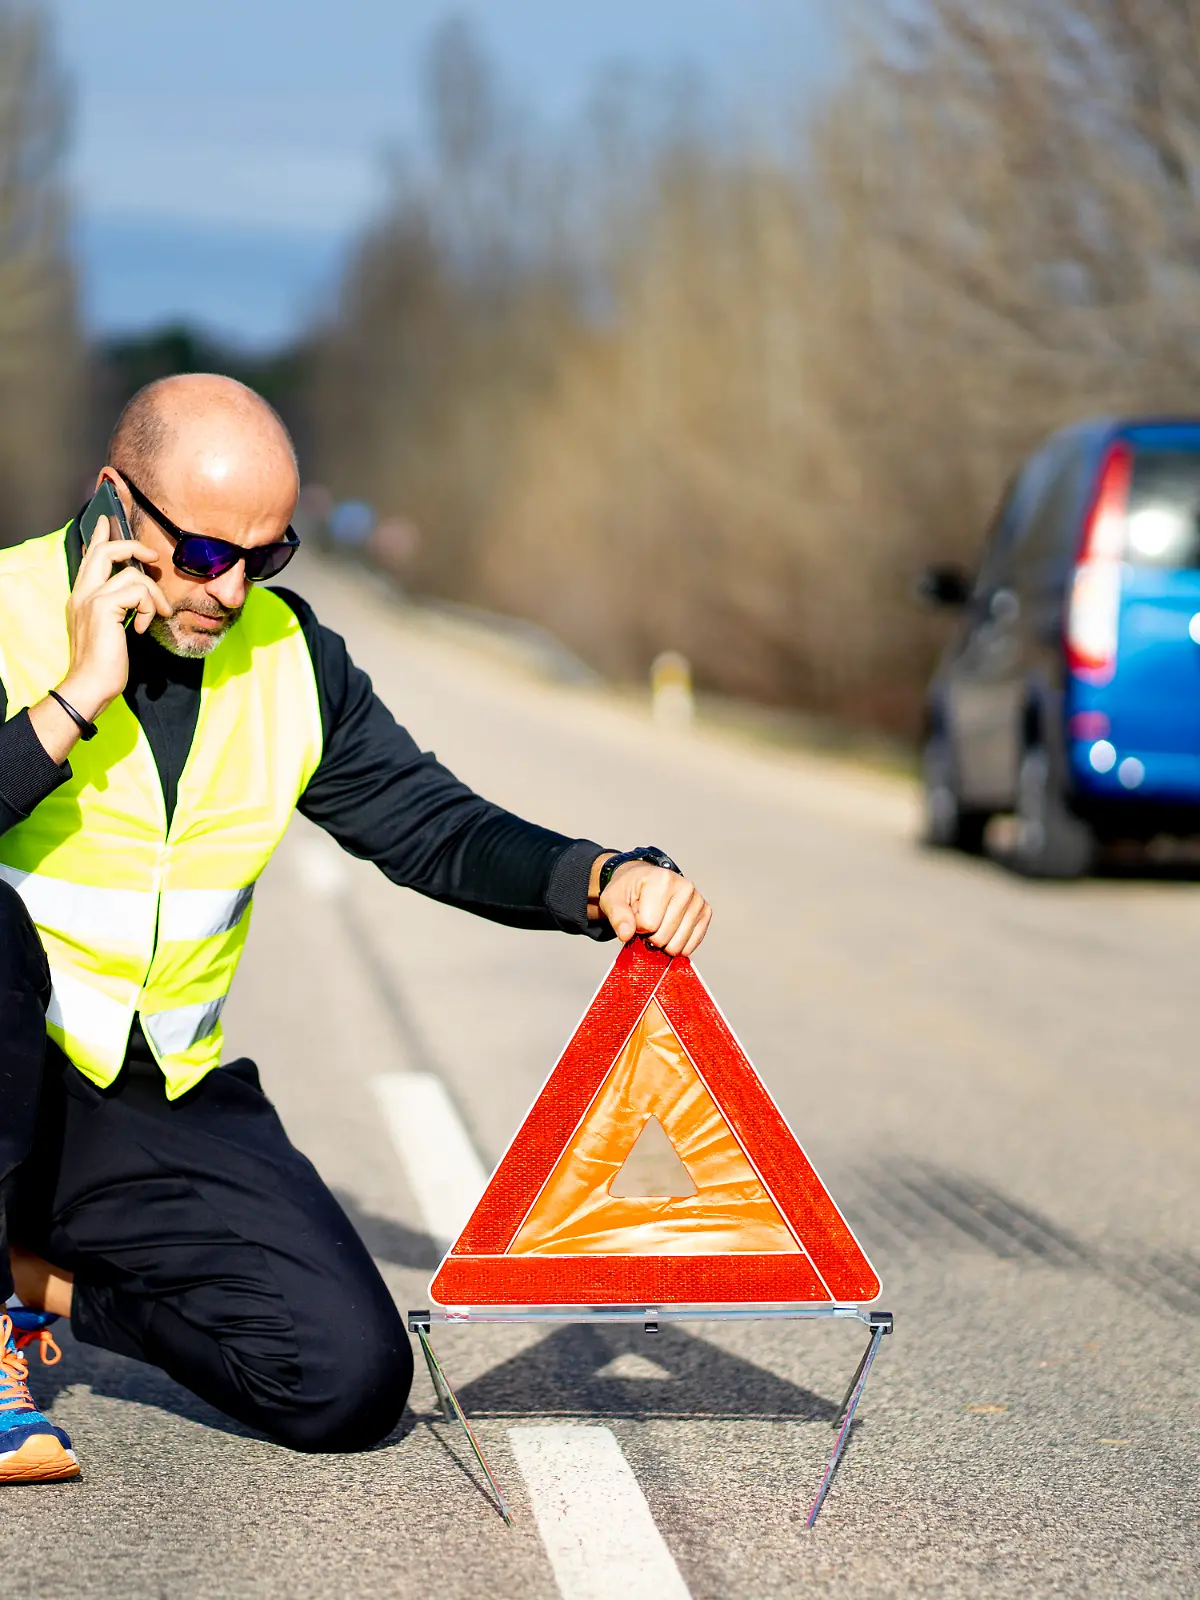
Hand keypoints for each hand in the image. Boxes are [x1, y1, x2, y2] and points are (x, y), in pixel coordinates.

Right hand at [28, 514, 169, 762]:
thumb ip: (119, 607)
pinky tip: (141, 628)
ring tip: (157, 615)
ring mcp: (90, 598)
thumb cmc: (104, 665)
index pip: (90, 557)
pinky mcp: (103, 606)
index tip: (108, 520)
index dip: (100, 536)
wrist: (90, 685)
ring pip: (132, 574)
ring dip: (154, 595)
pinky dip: (149, 608)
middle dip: (132, 546)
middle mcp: (82, 592)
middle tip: (152, 556)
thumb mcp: (111, 629)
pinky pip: (138, 591)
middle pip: (106, 551)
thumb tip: (139, 593)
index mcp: (81, 596)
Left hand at [597, 858, 711, 955]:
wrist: (644, 881)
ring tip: (658, 923)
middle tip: (646, 920)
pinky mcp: (705, 913)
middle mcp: (685, 887)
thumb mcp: (613, 899)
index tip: (636, 914)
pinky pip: (690, 946)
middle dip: (649, 936)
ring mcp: (698, 901)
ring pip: (677, 945)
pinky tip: (669, 931)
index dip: (637, 926)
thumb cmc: (630, 890)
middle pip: (663, 936)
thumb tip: (626, 934)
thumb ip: (617, 916)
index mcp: (663, 879)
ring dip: (662, 941)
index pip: (648, 924)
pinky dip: (676, 945)